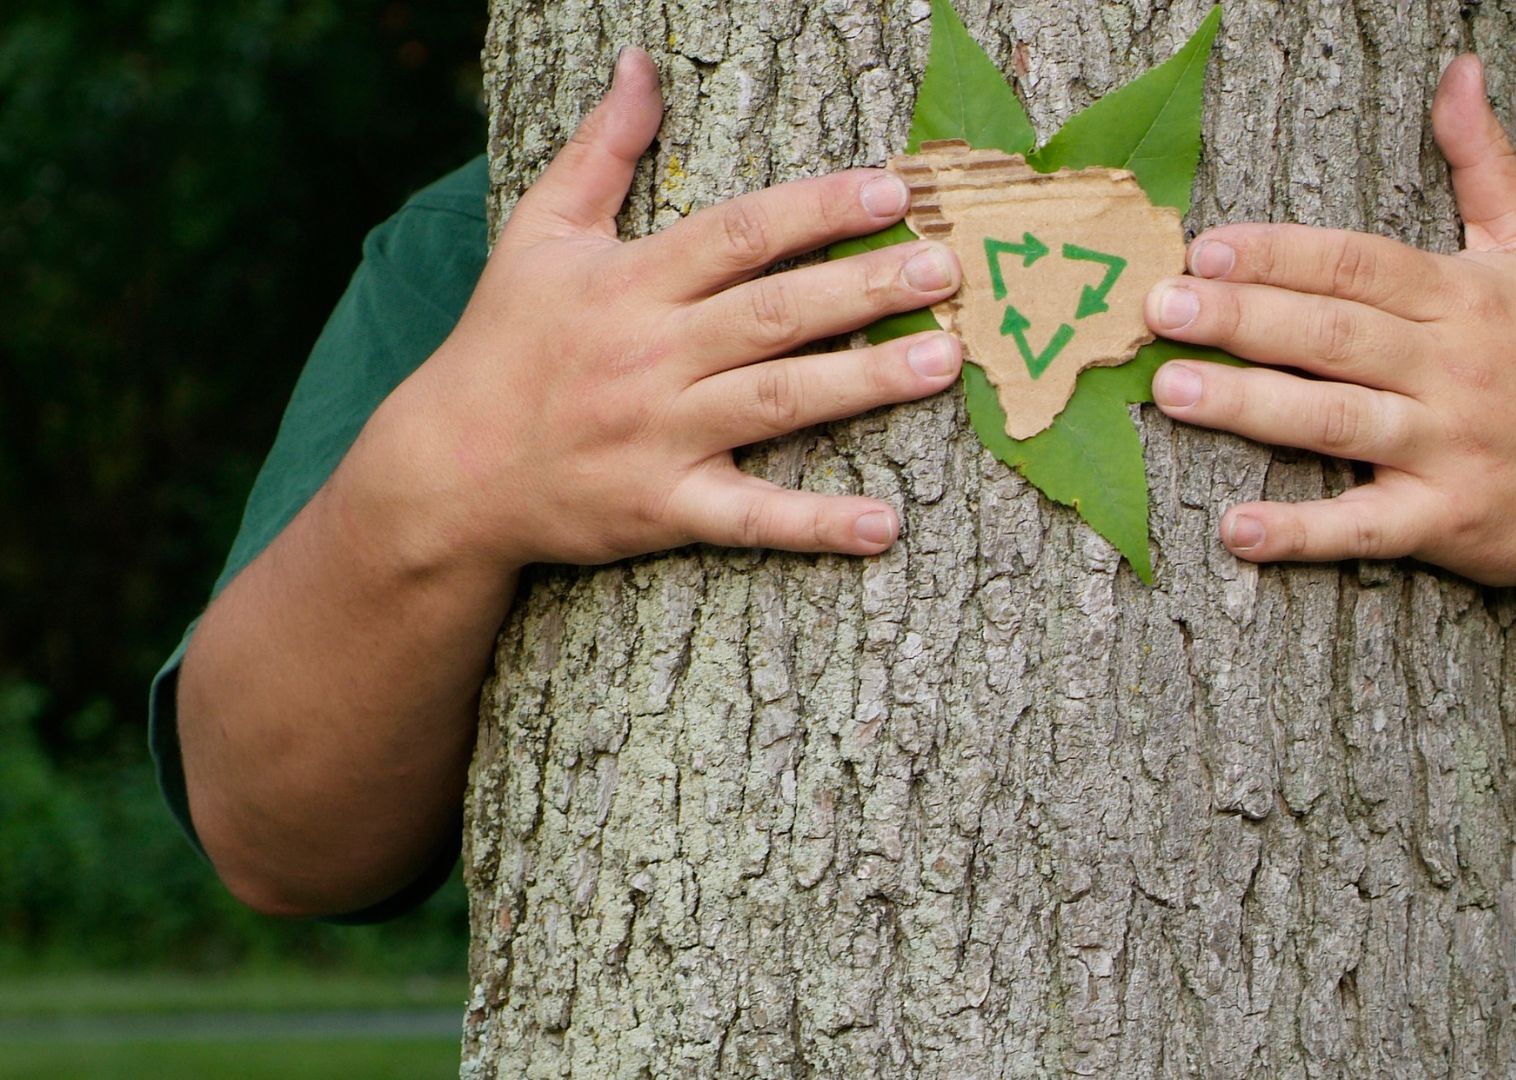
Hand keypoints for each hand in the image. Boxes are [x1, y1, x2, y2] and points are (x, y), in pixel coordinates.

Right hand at [344, 48, 963, 574]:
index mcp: (629, 282)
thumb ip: (601, 149)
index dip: (817, 209)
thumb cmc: (504, 343)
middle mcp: (650, 355)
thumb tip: (640, 64)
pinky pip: (749, 519)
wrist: (445, 471)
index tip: (894, 189)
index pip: (739, 234)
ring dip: (865, 382)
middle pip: (773, 313)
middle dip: (864, 286)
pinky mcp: (663, 508)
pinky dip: (816, 524)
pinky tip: (884, 525)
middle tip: (947, 268)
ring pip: (777, 401)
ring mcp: (659, 435)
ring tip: (944, 361)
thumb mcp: (538, 233)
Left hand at [1144, 55, 1515, 590]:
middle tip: (1159, 307)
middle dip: (1242, 316)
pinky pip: (1364, 527)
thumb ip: (1485, 163)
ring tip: (1171, 391)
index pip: (1358, 266)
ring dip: (1250, 408)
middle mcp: (1452, 368)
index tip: (1205, 247)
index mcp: (1463, 298)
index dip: (1281, 254)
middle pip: (1333, 335)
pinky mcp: (1446, 521)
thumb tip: (1459, 70)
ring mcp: (1448, 447)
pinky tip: (1236, 532)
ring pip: (1335, 421)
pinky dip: (1301, 533)